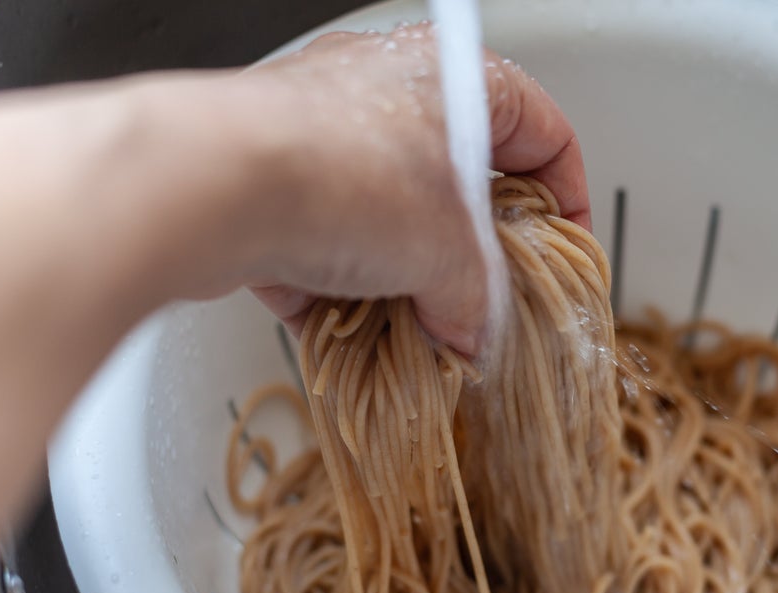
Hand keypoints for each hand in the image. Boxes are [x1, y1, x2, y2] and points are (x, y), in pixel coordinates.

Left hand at [242, 24, 588, 353]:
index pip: (545, 133)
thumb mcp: (446, 253)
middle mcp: (392, 89)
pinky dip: (345, 283)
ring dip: (407, 275)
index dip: (566, 203)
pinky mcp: (275, 173)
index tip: (563, 258)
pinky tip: (353, 329)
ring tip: (415, 327)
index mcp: (458, 77)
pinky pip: (330, 235)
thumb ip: (476, 299)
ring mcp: (328, 128)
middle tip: (484, 302)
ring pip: (393, 212)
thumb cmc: (340, 173)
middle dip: (475, 253)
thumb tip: (473, 331)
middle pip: (464, 181)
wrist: (211, 180)